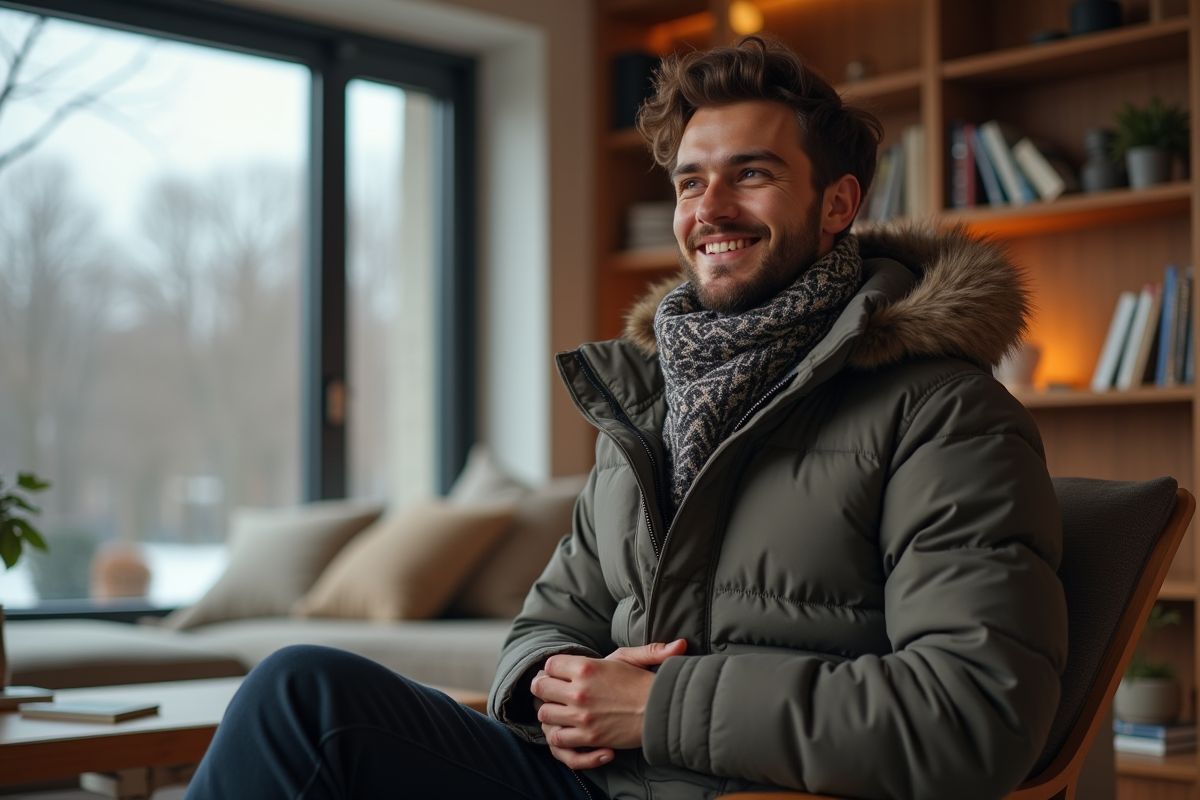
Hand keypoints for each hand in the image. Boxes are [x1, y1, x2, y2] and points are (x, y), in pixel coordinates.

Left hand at [531, 639, 686, 768]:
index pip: (549, 665)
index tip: (561, 674)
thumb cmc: (646, 684)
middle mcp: (579, 691)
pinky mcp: (588, 736)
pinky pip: (557, 738)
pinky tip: (567, 729)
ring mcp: (582, 716)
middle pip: (540, 688)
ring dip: (549, 712)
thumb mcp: (636, 658)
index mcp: (586, 667)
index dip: (553, 669)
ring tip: (559, 711)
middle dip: (544, 689)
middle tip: (553, 692)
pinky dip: (558, 735)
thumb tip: (679, 643)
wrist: (662, 713)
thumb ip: (638, 647)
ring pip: (544, 714)